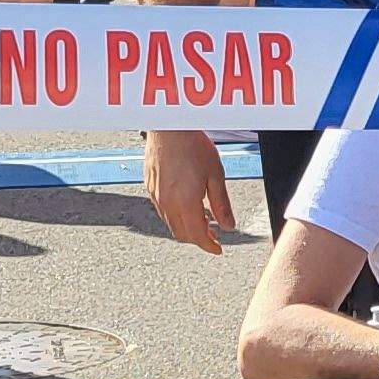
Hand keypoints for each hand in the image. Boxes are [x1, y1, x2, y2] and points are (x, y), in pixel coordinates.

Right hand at [143, 130, 239, 251]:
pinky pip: (163, 211)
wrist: (168, 128)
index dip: (208, 246)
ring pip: (171, 223)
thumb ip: (221, 203)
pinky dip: (176, 215)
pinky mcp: (149, 187)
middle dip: (199, 238)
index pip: (197, 235)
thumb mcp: (215, 175)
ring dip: (187, 227)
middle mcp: (167, 203)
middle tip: (214, 235)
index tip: (217, 250)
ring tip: (204, 219)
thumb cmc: (193, 146)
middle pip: (182, 233)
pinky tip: (188, 205)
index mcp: (185, 203)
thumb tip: (228, 225)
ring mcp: (156, 196)